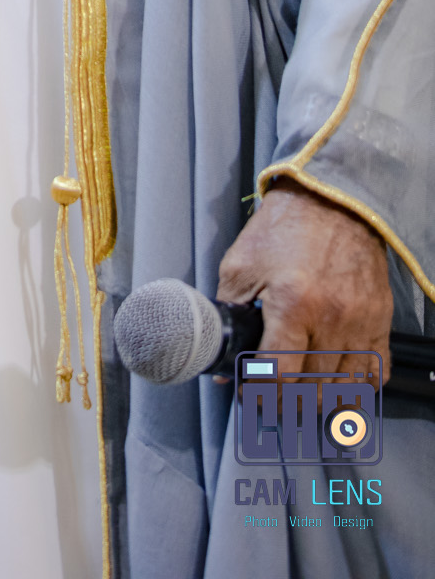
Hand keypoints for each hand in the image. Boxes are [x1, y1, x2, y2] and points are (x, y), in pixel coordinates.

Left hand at [217, 177, 391, 383]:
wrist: (332, 199)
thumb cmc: (283, 228)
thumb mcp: (240, 265)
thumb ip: (228, 313)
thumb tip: (221, 358)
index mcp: (292, 304)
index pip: (279, 375)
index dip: (258, 391)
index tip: (248, 391)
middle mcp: (332, 319)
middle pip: (312, 389)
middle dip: (285, 401)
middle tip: (269, 397)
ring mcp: (361, 323)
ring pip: (344, 389)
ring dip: (319, 400)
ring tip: (299, 395)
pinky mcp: (379, 320)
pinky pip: (375, 372)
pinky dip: (356, 385)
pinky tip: (336, 381)